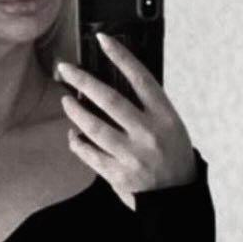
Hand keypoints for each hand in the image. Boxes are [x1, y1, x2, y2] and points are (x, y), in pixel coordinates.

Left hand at [56, 32, 198, 209]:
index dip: (121, 56)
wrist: (176, 201)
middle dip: (83, 81)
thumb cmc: (173, 158)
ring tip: (66, 101)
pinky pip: (90, 153)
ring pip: (94, 127)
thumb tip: (116, 85)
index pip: (141, 78)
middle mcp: (148, 134)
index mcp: (166, 117)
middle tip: (66, 70)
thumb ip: (148, 109)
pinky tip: (74, 134)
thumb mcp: (171, 128)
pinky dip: (78, 142)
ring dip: (75, 111)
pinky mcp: (117, 175)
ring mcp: (132, 155)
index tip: (103, 40)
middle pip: (110, 99)